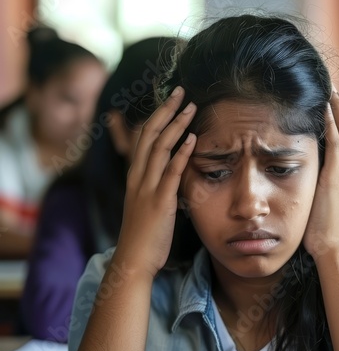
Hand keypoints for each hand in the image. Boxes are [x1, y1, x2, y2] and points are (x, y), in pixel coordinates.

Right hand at [114, 87, 196, 277]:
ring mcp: (147, 188)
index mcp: (135, 177)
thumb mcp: (145, 205)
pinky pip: (170, 173)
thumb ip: (156, 187)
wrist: (134, 259)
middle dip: (165, 111)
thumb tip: (172, 176)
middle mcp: (138, 177)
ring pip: (159, 148)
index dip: (156, 118)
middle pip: (150, 136)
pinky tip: (192, 139)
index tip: (170, 101)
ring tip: (190, 107)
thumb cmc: (143, 235)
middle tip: (181, 92)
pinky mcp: (159, 202)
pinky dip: (181, 154)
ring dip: (176, 125)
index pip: (143, 139)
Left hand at [303, 91, 338, 259]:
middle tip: (331, 87)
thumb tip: (319, 165)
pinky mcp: (336, 177)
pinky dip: (331, 124)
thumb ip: (330, 178)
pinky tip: (324, 109)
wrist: (333, 245)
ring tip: (329, 90)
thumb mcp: (333, 197)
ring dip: (338, 107)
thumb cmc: (329, 226)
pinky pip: (337, 143)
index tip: (334, 100)